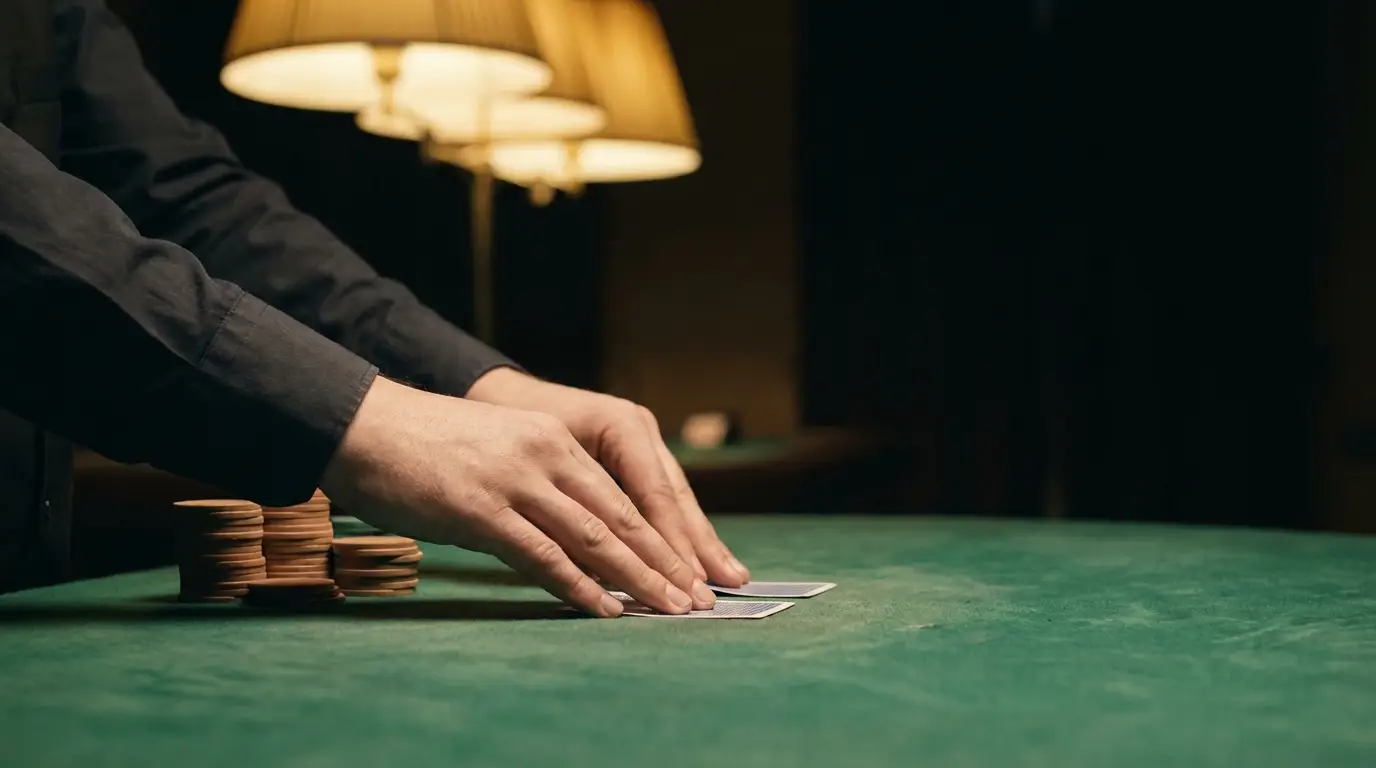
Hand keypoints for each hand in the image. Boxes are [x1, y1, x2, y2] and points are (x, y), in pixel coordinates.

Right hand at [319, 377, 717, 616]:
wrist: (368, 426)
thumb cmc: (431, 447)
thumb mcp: (504, 452)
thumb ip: (545, 486)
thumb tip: (583, 539)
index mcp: (555, 441)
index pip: (627, 493)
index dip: (666, 535)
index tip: (695, 568)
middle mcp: (546, 456)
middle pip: (623, 516)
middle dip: (666, 563)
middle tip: (698, 599)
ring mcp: (516, 481)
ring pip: (594, 537)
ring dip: (636, 579)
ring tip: (668, 609)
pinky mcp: (482, 510)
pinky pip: (542, 555)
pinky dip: (579, 587)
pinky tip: (604, 610)